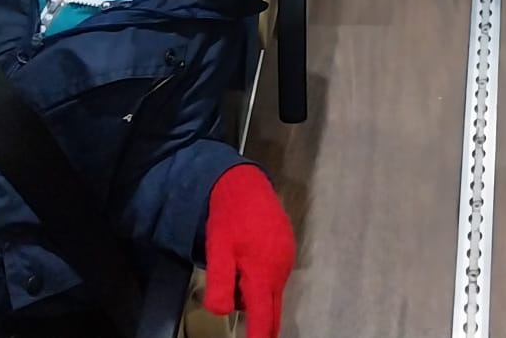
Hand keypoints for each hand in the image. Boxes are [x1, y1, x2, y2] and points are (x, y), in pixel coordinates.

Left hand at [203, 166, 294, 337]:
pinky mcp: (288, 249)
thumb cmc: (229, 218)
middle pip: (273, 310)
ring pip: (272, 293)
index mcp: (262, 273)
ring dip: (259, 298)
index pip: (263, 316)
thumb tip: (222, 313)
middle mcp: (280, 270)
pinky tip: (248, 265)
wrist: (247, 184)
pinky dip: (263, 282)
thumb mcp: (217, 249)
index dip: (260, 336)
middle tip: (256, 335)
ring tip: (236, 278)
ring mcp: (287, 259)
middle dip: (264, 325)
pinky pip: (276, 277)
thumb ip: (219, 282)